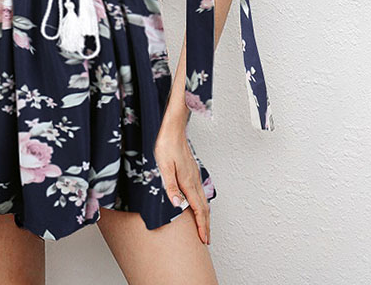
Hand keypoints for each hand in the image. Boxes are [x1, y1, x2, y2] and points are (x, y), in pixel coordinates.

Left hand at [154, 119, 210, 244]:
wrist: (173, 130)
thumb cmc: (166, 146)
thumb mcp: (164, 166)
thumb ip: (170, 186)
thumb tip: (176, 205)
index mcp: (188, 182)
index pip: (198, 209)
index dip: (202, 226)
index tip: (204, 239)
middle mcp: (194, 181)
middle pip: (204, 208)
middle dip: (206, 225)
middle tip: (206, 239)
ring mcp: (195, 176)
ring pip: (203, 200)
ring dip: (205, 216)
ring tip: (204, 227)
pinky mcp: (192, 171)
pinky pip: (200, 192)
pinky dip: (202, 204)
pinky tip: (198, 205)